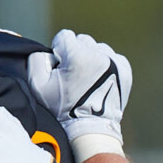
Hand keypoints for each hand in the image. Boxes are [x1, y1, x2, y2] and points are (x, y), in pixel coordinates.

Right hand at [47, 29, 130, 156]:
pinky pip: (111, 57)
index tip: (62, 68)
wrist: (91, 127)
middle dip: (76, 53)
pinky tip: (100, 80)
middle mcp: (99, 54)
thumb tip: (50, 51)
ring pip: (97, 47)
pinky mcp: (125, 69)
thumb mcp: (37, 84)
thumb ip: (37, 59)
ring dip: (91, 58)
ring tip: (88, 78)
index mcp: (77, 55)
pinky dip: (105, 65)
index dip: (59, 51)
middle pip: (82, 40)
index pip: (64, 36)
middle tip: (75, 75)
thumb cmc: (63, 108)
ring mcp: (115, 62)